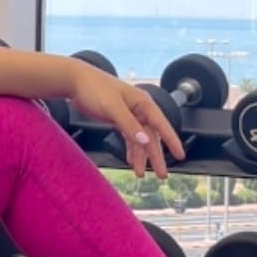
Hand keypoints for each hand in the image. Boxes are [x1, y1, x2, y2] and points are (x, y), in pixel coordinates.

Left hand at [65, 65, 184, 179]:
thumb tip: (145, 141)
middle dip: (156, 156)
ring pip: (139, 139)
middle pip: (151, 136)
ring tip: (141, 174)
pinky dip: (130, 149)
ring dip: (140, 156)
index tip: (180, 155)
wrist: (75, 80)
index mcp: (143, 103)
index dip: (172, 141)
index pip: (162, 125)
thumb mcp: (112, 108)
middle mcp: (139, 109)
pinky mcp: (118, 118)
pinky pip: (128, 137)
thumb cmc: (95, 88)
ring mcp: (129, 114)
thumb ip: (129, 125)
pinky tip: (129, 161)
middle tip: (162, 175)